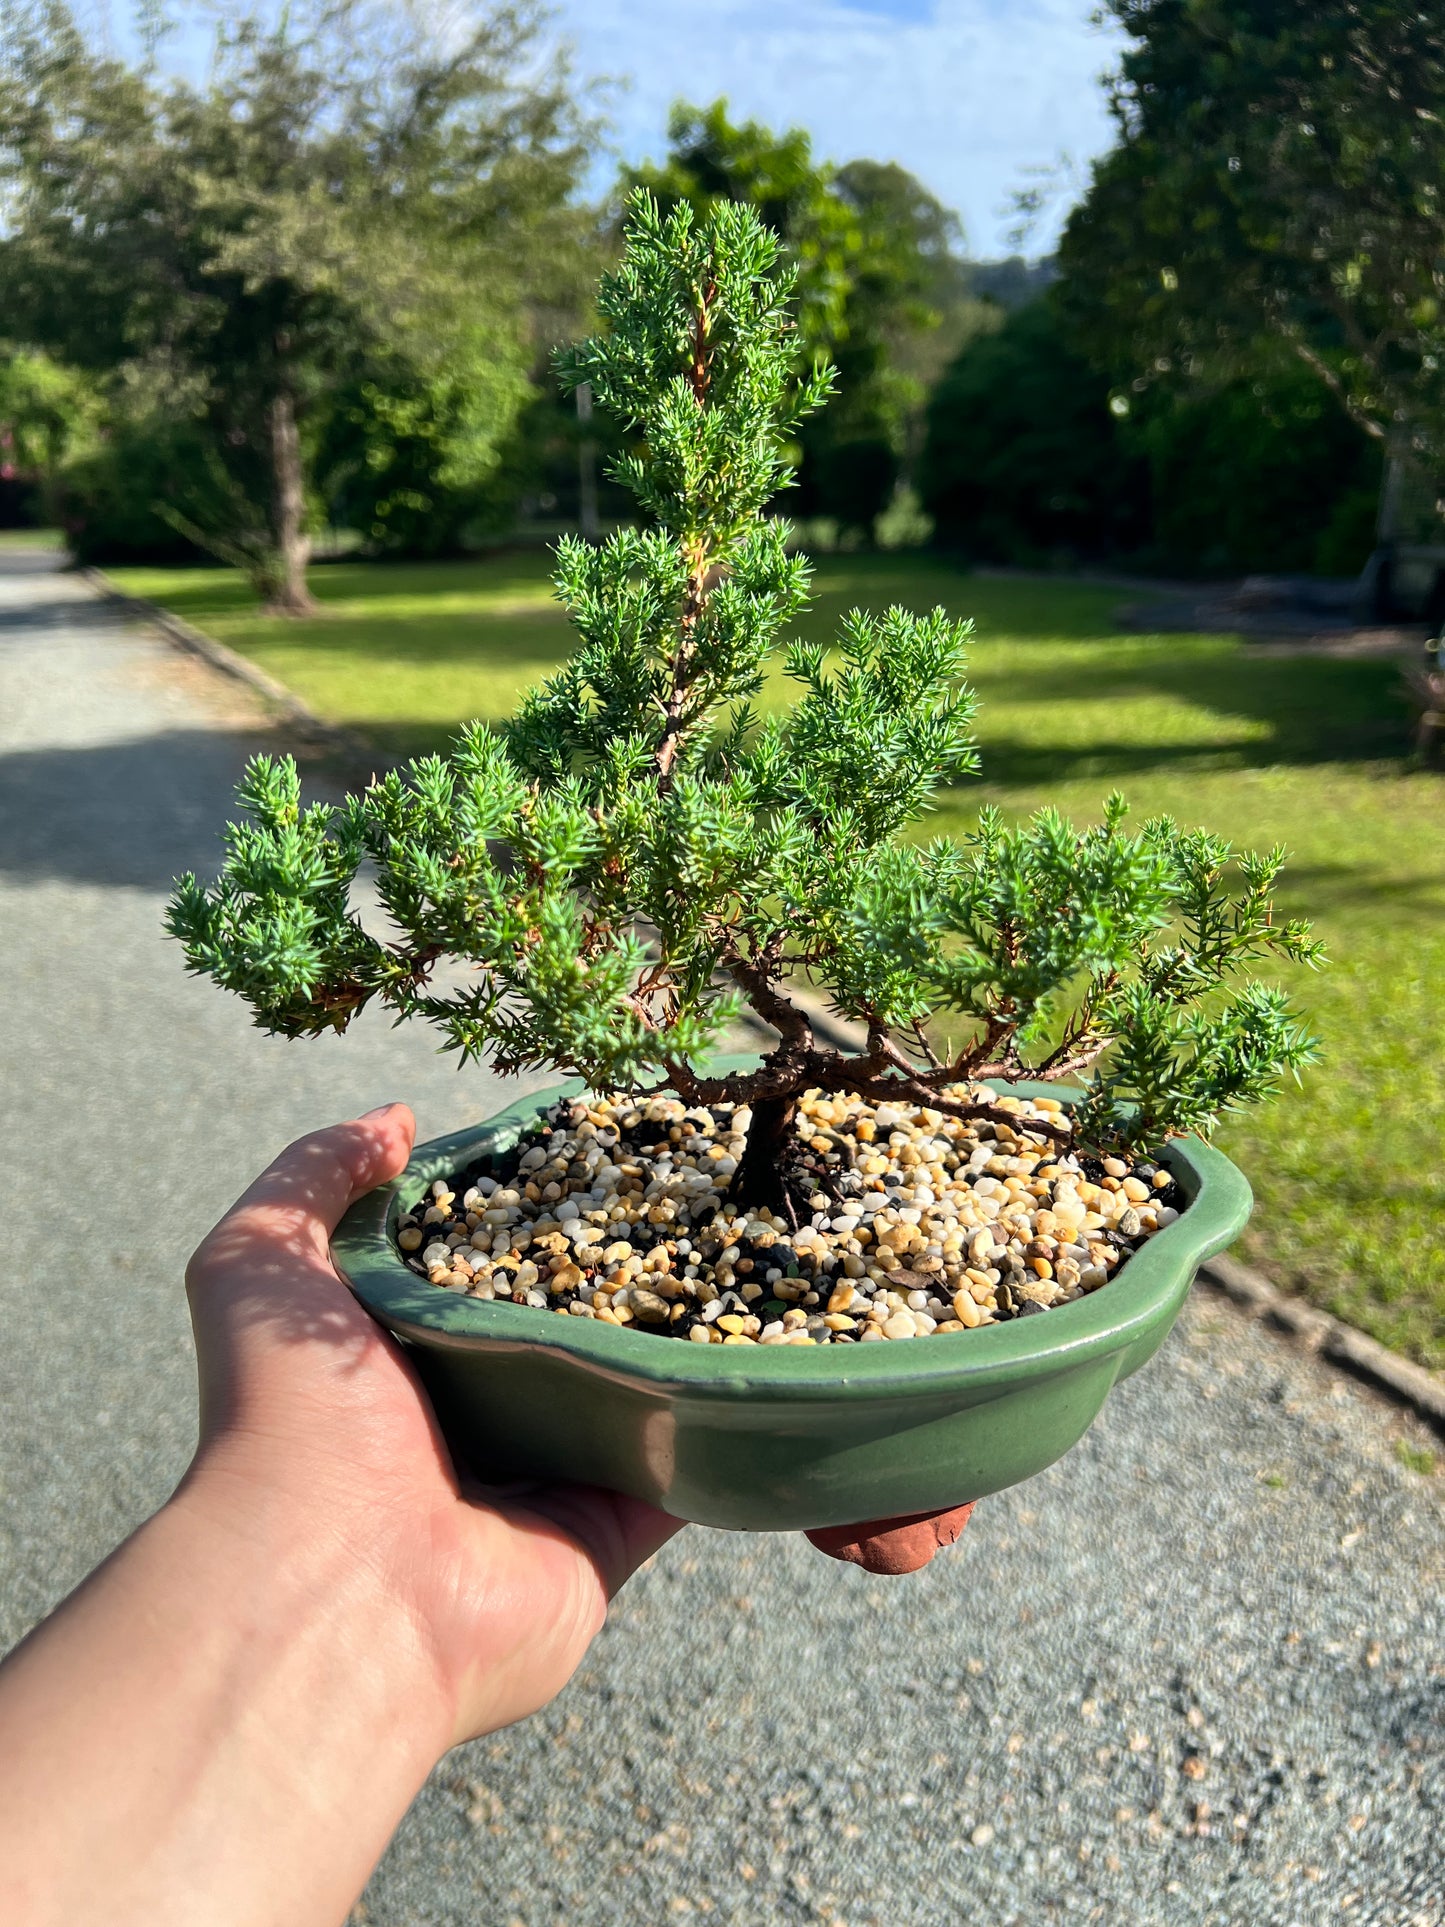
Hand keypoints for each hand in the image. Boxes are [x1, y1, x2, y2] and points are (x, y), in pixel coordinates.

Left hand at [182, 1102, 682, 1745]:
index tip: (585, 1142)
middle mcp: (472, 1419)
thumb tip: (399, 1121)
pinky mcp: (609, 1531)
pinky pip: (684, 1465)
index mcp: (396, 1358)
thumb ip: (312, 1175)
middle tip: (680, 1189)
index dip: (522, 1205)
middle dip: (613, 1263)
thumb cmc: (291, 1417)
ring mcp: (545, 1479)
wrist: (339, 1586)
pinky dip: (722, 1416)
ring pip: (632, 1386)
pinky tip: (767, 1342)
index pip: (475, 1263)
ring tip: (741, 1241)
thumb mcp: (259, 1261)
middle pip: (561, 1321)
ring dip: (677, 1331)